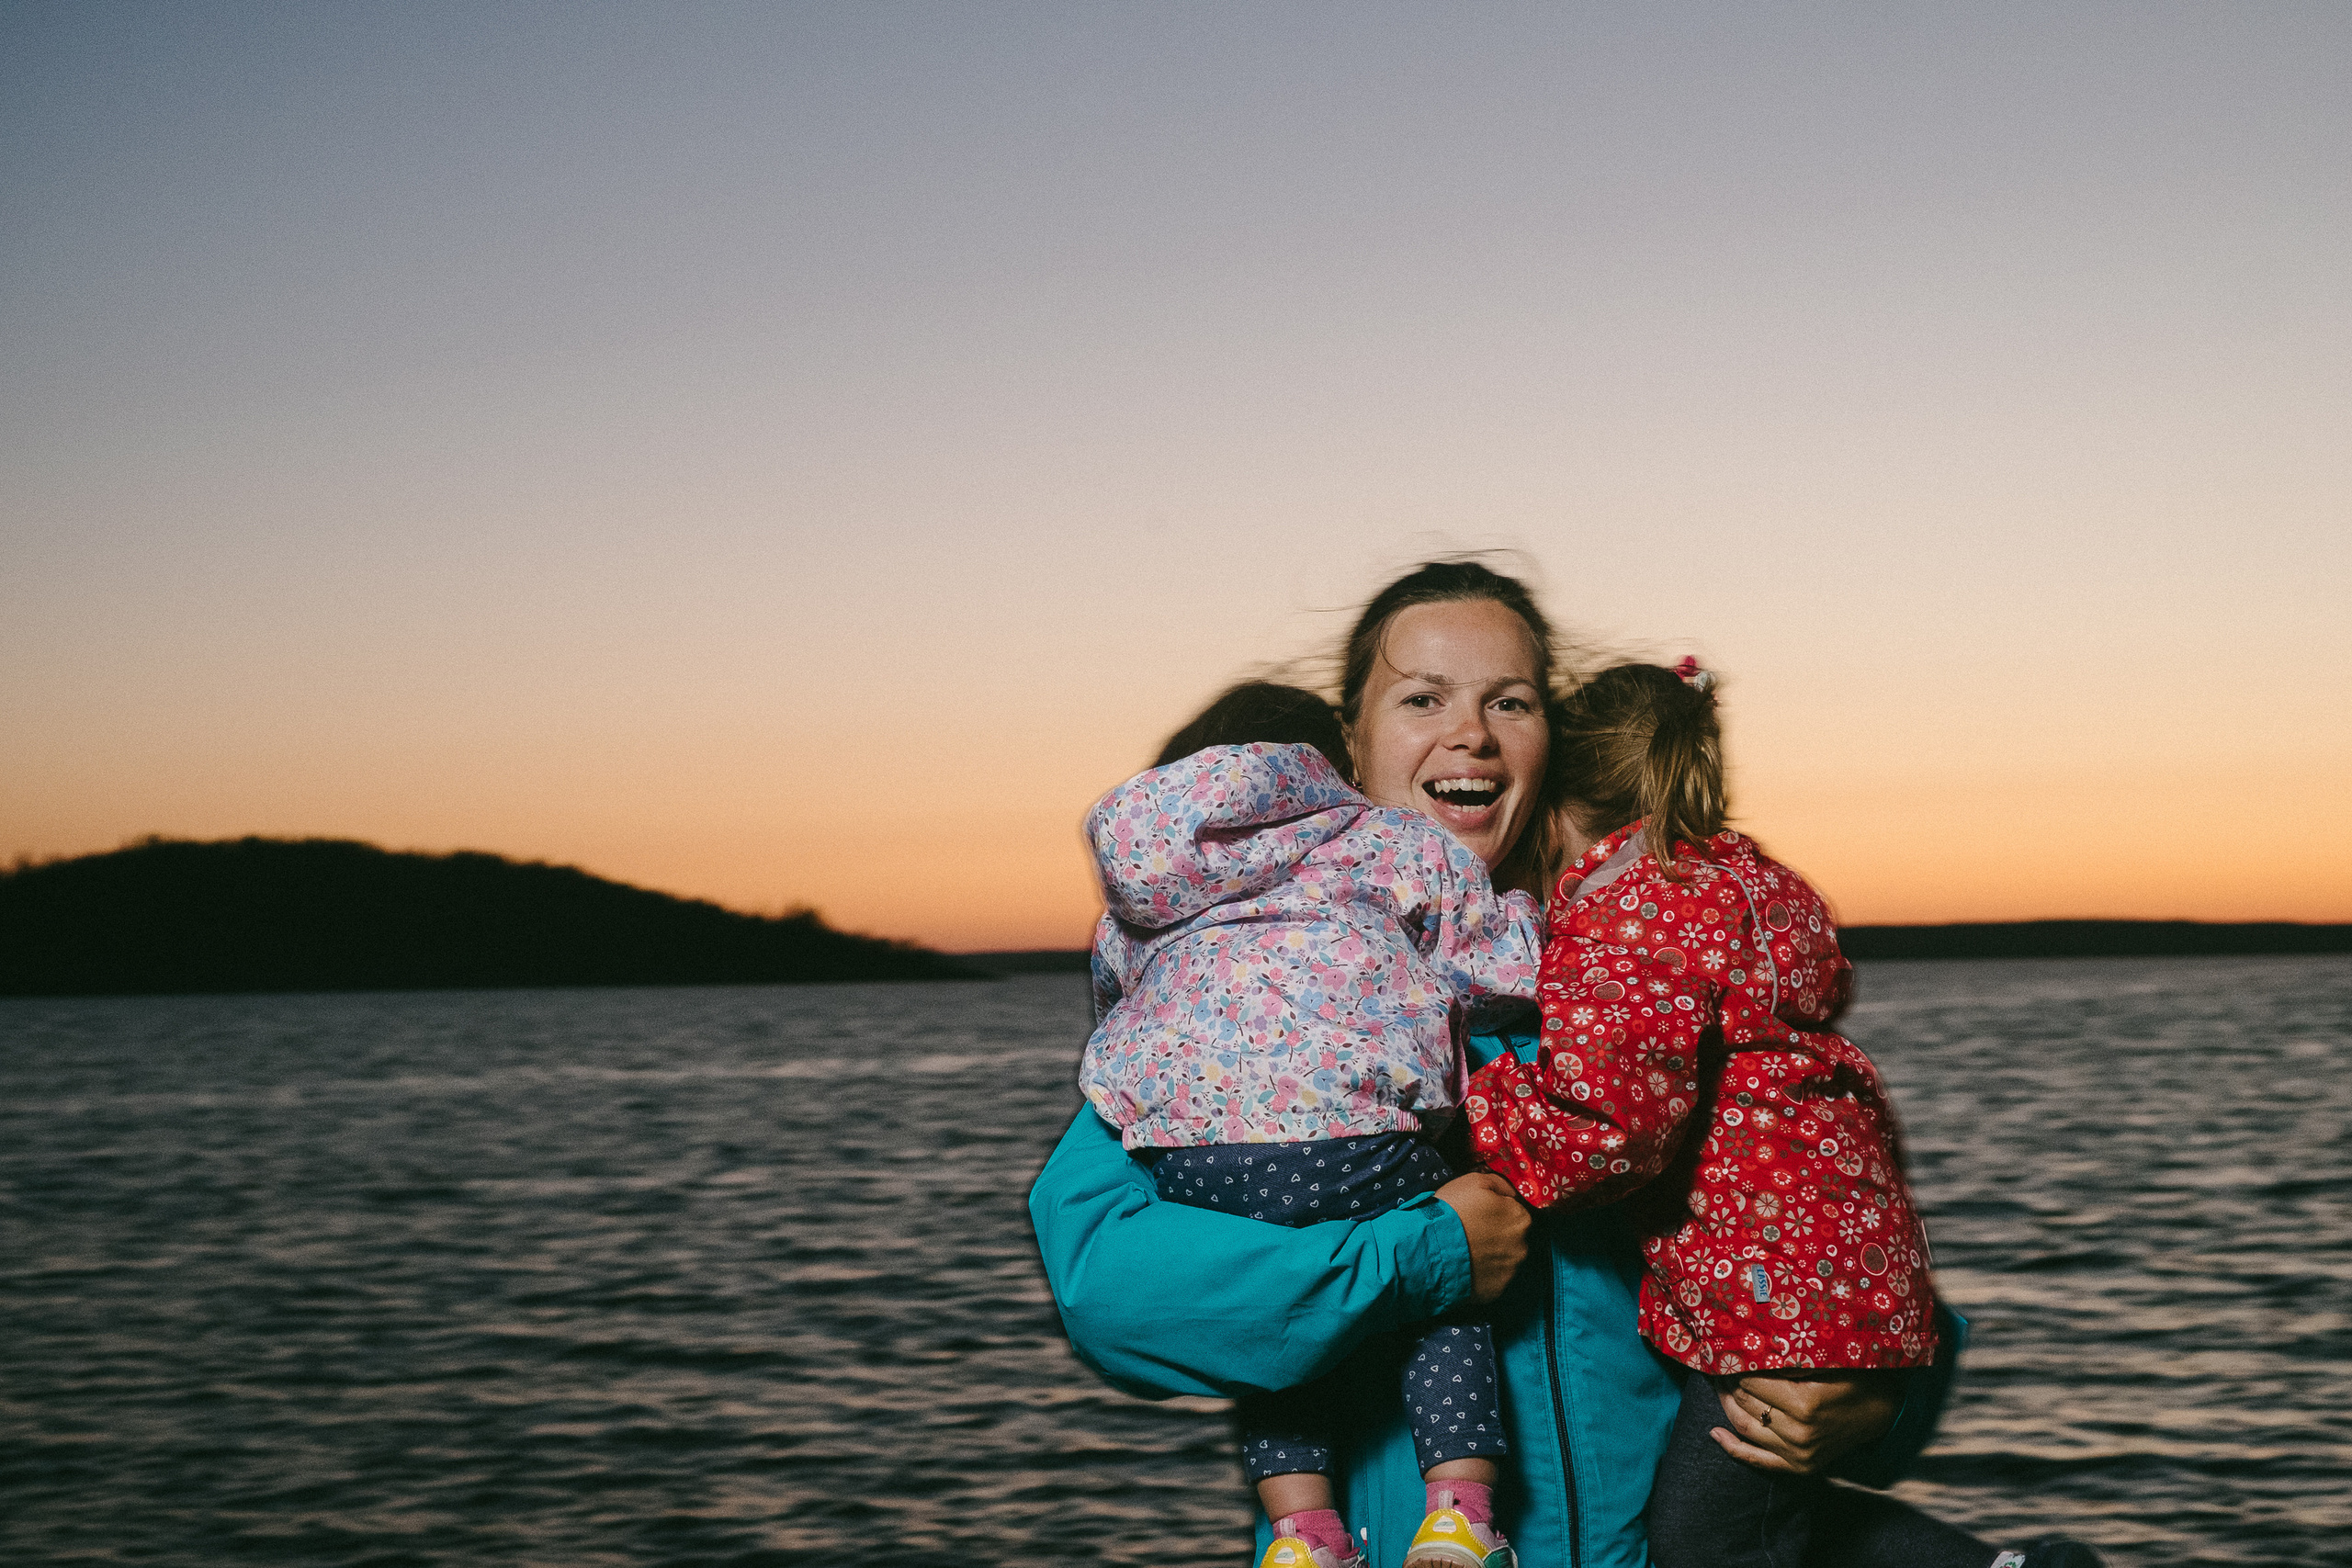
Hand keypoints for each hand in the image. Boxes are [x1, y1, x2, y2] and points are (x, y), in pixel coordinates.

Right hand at [1435, 1173, 1529, 1304]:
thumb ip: (1500, 1185)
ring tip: (1465, 1251)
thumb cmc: (1452, 1212)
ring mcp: (1509, 1271)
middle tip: (1471, 1233)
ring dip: (1490, 1256)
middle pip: (1512, 1238)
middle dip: (1496, 1235)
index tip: (1479, 1215)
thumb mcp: (1475, 1181)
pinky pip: (1492, 1279)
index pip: (1516, 1213)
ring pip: (1503, 1260)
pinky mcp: (1496, 1290)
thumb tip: (1510, 1194)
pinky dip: (1481, 1274)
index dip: (1496, 1212)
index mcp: (1520, 1219)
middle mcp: (1521, 1246)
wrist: (1429, 1249)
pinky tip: (1465, 1265)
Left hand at [1710, 1371, 1900, 1474]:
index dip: (1735, 1366)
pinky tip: (1714, 1434)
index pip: (1752, 1382)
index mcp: (1804, 1403)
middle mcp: (1799, 1432)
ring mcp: (1798, 1453)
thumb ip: (1789, 1359)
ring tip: (1718, 1386)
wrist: (1882, 1413)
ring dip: (1726, 1405)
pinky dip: (1733, 1448)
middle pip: (1746, 1403)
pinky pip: (1757, 1460)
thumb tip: (1749, 1348)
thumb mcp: (1825, 1361)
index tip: (1726, 1352)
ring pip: (1745, 1427)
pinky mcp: (1800, 1467)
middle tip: (1718, 1365)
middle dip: (1728, 1382)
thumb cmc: (1855, 1379)